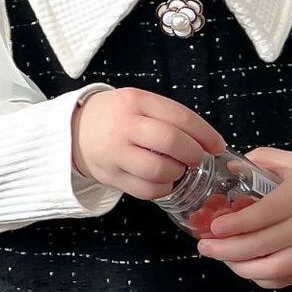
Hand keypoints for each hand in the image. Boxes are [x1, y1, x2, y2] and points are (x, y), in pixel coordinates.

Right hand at [70, 86, 226, 199]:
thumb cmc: (116, 117)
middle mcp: (123, 125)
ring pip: (158, 169)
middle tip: (197, 159)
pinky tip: (162, 182)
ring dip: (176, 173)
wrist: (73, 131)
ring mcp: (114, 152)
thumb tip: (206, 141)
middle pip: (170, 142)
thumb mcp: (137, 103)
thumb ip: (167, 117)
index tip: (218, 146)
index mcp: (135, 101)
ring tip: (176, 169)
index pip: (180, 117)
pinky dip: (161, 189)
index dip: (205, 134)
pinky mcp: (109, 176)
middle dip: (193, 154)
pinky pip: (145, 190)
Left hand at [193, 147, 291, 288]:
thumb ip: (264, 160)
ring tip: (223, 258)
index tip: (212, 227)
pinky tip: (248, 268)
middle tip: (205, 247)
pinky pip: (287, 279)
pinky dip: (263, 278)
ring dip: (241, 268)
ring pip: (273, 268)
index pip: (262, 214)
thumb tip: (229, 165)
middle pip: (262, 245)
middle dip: (226, 250)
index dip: (234, 225)